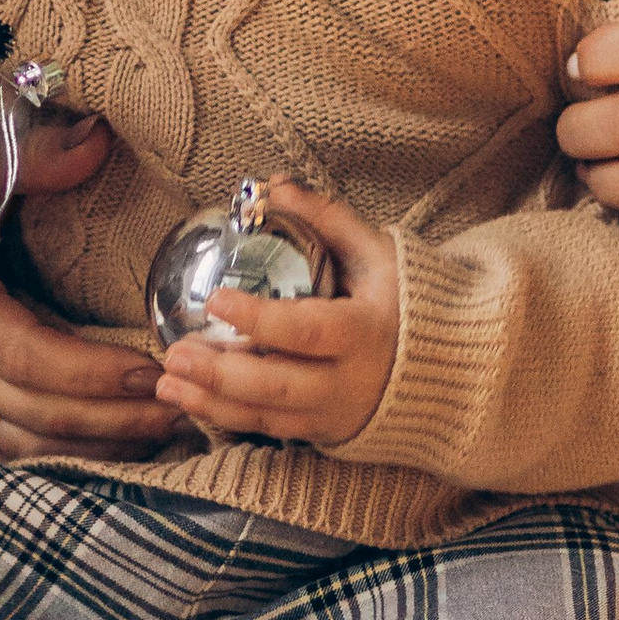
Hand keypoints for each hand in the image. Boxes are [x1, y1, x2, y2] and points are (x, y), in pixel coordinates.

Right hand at [0, 117, 183, 462]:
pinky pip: (4, 451)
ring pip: (24, 445)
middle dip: (117, 418)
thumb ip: (31, 156)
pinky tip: (110, 451)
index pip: (27, 355)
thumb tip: (99, 139)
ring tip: (164, 432)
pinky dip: (59, 459)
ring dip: (96, 447)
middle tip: (187, 404)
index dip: (92, 371)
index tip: (152, 367)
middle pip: (37, 413)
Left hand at [153, 184, 397, 446]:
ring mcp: (336, 415)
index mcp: (365, 332)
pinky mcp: (326, 434)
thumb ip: (326, 218)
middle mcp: (349, 383)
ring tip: (165, 383)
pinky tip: (192, 402)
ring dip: (211, 403)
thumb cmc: (410, 301)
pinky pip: (271, 433)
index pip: (305, 330)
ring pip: (266, 418)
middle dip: (220, 374)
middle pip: (277, 386)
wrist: (453, 370)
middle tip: (173, 354)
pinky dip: (228, 419)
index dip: (258, 319)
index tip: (215, 298)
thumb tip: (273, 185)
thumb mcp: (378, 252)